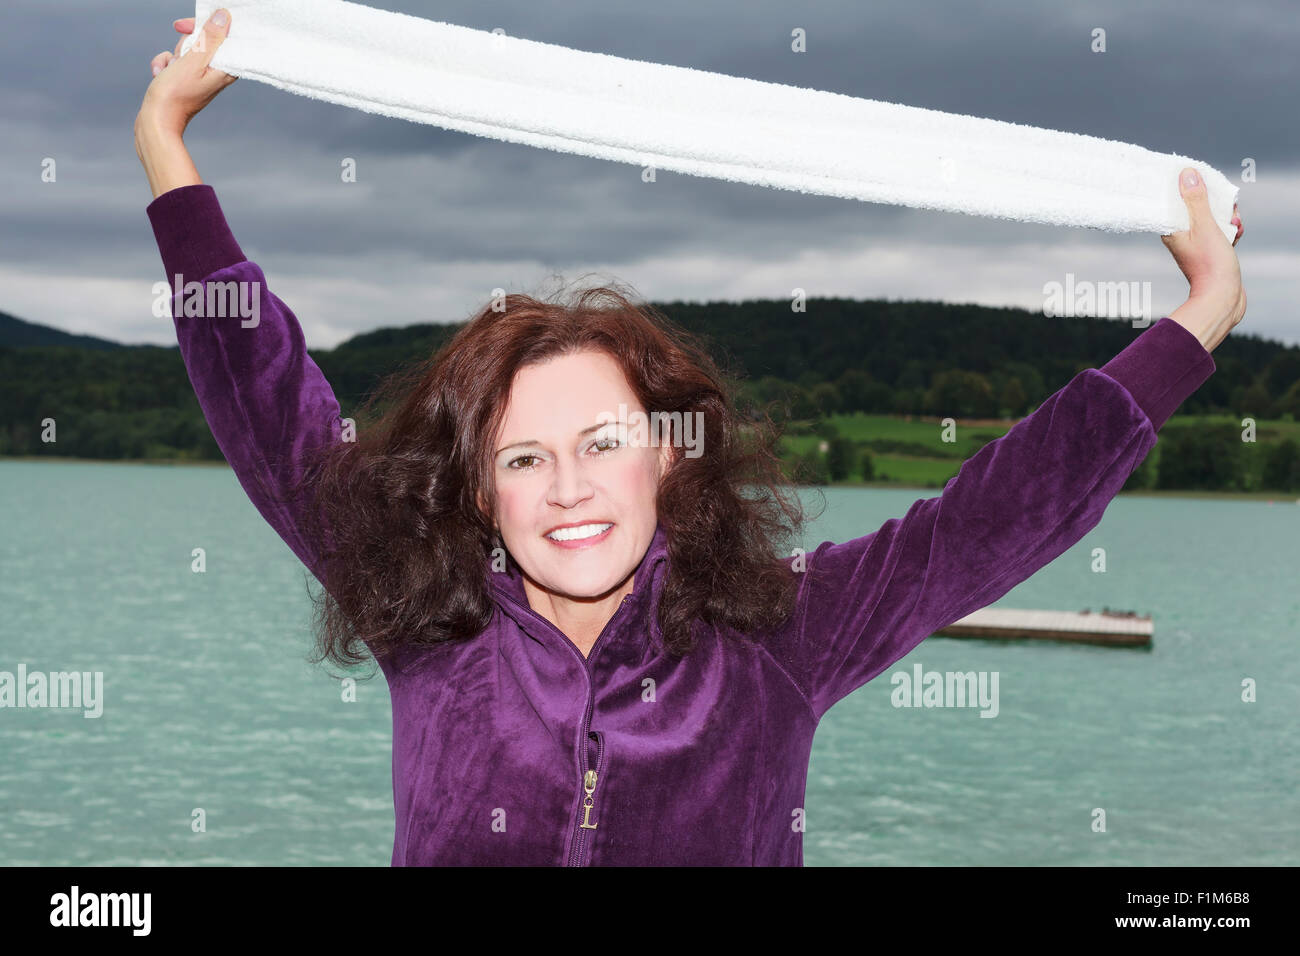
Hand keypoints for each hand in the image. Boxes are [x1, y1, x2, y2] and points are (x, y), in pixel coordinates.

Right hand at [136, 10, 237, 139]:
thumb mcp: (193, 61)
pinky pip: (175, 61)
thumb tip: (225, 17)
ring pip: (185, 49)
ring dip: (171, 56)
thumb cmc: (175, 95)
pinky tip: (160, 76)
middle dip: (184, 44)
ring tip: (168, 72)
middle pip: (203, 41)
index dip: (206, 26)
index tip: (186, 26)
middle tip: (179, 55)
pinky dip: (165, 65)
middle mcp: (216, 72)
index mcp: (226, 69)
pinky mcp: (186, 79)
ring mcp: (200, 76)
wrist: (156, 122)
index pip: (226, 37)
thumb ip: (210, 38)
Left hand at [1161, 167, 1245, 349]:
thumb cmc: (1211, 264)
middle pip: (1196, 206)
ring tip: (1234, 226)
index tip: (1204, 185)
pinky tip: (1236, 234)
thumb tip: (1186, 174)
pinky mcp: (1209, 249)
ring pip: (1212, 217)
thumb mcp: (1205, 226)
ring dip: (1226, 216)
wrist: (1222, 297)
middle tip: (1227, 211)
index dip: (1190, 189)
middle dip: (1216, 204)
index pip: (1175, 199)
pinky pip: (1220, 230)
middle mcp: (1179, 235)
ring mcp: (1195, 242)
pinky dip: (1230, 229)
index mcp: (1170, 229)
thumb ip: (1196, 200)